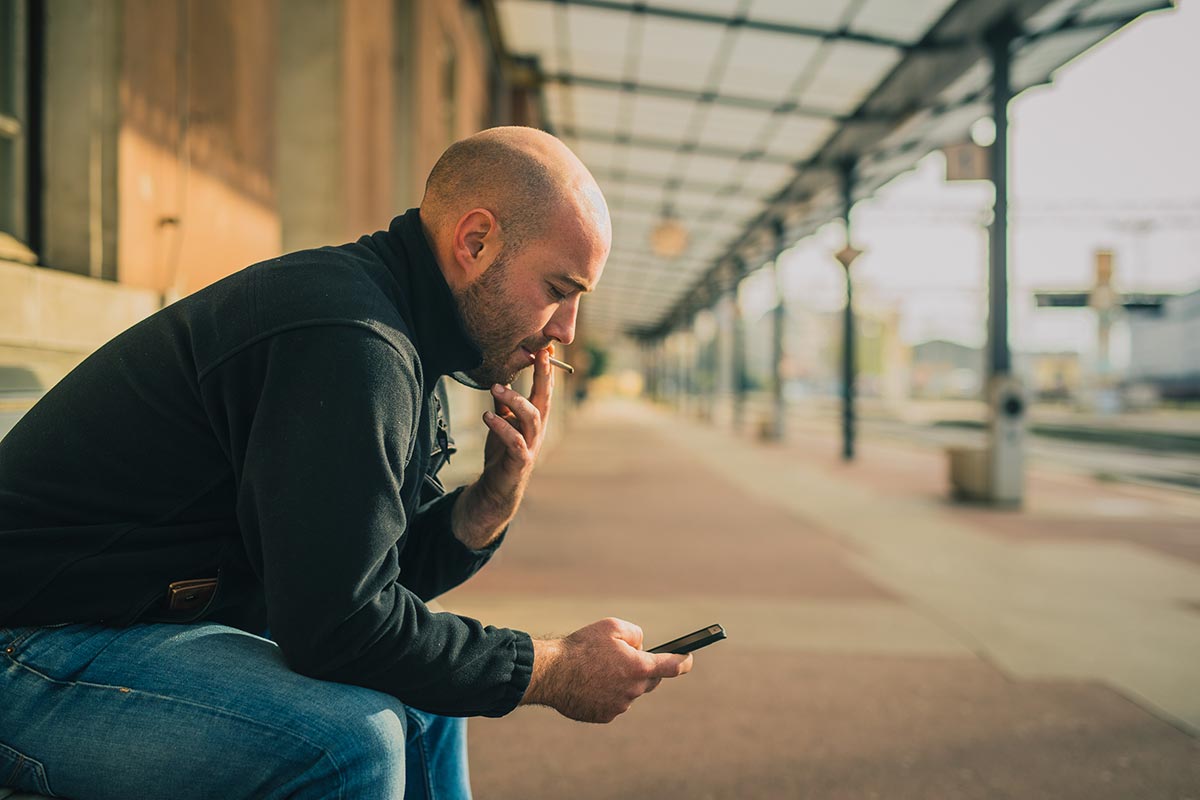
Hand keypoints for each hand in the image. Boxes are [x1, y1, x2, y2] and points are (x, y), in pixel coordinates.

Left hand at [478, 346, 554, 515]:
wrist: (497, 486)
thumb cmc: (502, 452)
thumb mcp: (502, 422)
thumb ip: (503, 403)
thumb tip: (499, 378)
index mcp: (535, 418)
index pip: (544, 389)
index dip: (546, 369)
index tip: (545, 348)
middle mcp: (538, 429)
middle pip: (545, 399)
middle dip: (543, 376)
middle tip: (535, 355)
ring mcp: (531, 445)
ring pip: (532, 417)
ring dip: (515, 400)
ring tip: (496, 388)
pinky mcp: (520, 460)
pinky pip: (515, 441)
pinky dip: (501, 427)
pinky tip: (487, 416)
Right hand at [521, 618, 693, 722]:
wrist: (552, 673)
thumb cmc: (581, 646)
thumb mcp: (612, 626)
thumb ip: (635, 634)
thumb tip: (641, 647)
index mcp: (639, 667)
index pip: (673, 666)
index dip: (684, 661)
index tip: (688, 658)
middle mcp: (633, 690)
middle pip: (649, 680)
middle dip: (643, 669)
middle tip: (625, 657)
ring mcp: (619, 706)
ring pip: (629, 692)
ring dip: (622, 681)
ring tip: (599, 670)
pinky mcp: (604, 716)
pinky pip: (613, 703)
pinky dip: (606, 694)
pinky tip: (590, 684)